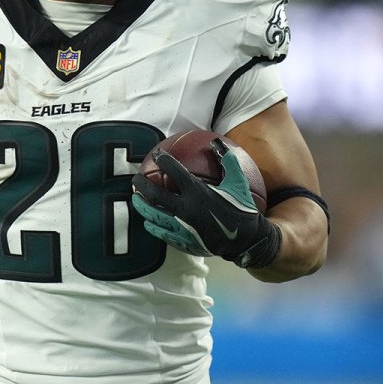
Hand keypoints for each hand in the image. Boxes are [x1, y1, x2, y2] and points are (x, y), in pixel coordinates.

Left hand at [131, 138, 281, 267]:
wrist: (247, 240)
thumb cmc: (242, 208)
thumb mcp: (238, 182)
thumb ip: (227, 160)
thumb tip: (216, 142)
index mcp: (199, 192)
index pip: (174, 171)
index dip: (163, 160)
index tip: (157, 154)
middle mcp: (187, 209)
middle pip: (155, 195)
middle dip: (142, 185)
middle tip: (135, 179)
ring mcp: (183, 227)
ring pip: (154, 216)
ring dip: (142, 207)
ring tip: (136, 199)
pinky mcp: (184, 241)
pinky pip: (163, 233)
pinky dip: (153, 227)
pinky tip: (148, 223)